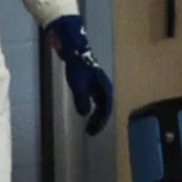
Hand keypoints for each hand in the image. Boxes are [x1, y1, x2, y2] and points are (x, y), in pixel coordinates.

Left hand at [46, 16, 111, 135]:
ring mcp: (98, 84)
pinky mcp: (92, 81)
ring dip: (95, 114)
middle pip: (104, 107)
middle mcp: (104, 87)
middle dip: (98, 120)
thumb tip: (84, 113)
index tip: (93, 131)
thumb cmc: (78, 66)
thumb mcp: (78, 85)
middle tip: (90, 131)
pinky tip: (86, 110)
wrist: (75, 50)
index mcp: (104, 88)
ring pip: (100, 104)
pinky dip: (92, 107)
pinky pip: (95, 99)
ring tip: (88, 124)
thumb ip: (82, 100)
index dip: (101, 121)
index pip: (106, 108)